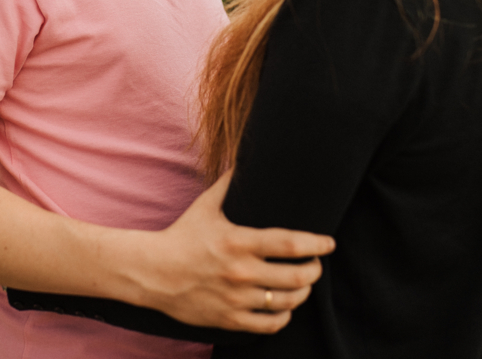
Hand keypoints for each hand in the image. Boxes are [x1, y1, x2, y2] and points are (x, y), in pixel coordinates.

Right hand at [130, 170, 334, 332]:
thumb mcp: (206, 206)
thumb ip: (229, 183)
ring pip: (286, 302)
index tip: (328, 243)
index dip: (316, 244)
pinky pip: (269, 324)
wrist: (152, 272)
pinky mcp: (229, 319)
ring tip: (304, 284)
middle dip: (314, 271)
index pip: (290, 244)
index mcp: (239, 242)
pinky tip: (285, 306)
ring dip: (303, 293)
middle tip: (316, 265)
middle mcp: (240, 272)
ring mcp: (236, 299)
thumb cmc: (182, 235)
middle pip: (296, 277)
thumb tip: (244, 156)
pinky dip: (284, 316)